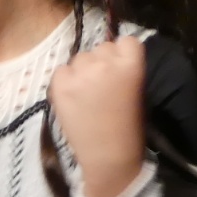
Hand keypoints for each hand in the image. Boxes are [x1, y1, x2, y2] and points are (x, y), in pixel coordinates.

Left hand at [48, 35, 145, 196]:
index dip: (123, 53)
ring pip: (80, 57)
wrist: (108, 156)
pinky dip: (66, 81)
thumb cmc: (129, 127)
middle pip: (101, 46)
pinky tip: (73, 99)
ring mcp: (78, 72)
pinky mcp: (58, 84)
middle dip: (102, 62)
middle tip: (104, 86)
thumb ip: (126, 67)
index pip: (126, 40)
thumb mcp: (138, 90)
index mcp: (130, 64)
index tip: (121, 68)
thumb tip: (113, 54)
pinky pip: (61, 70)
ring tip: (87, 95)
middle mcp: (103, 62)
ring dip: (83, 70)